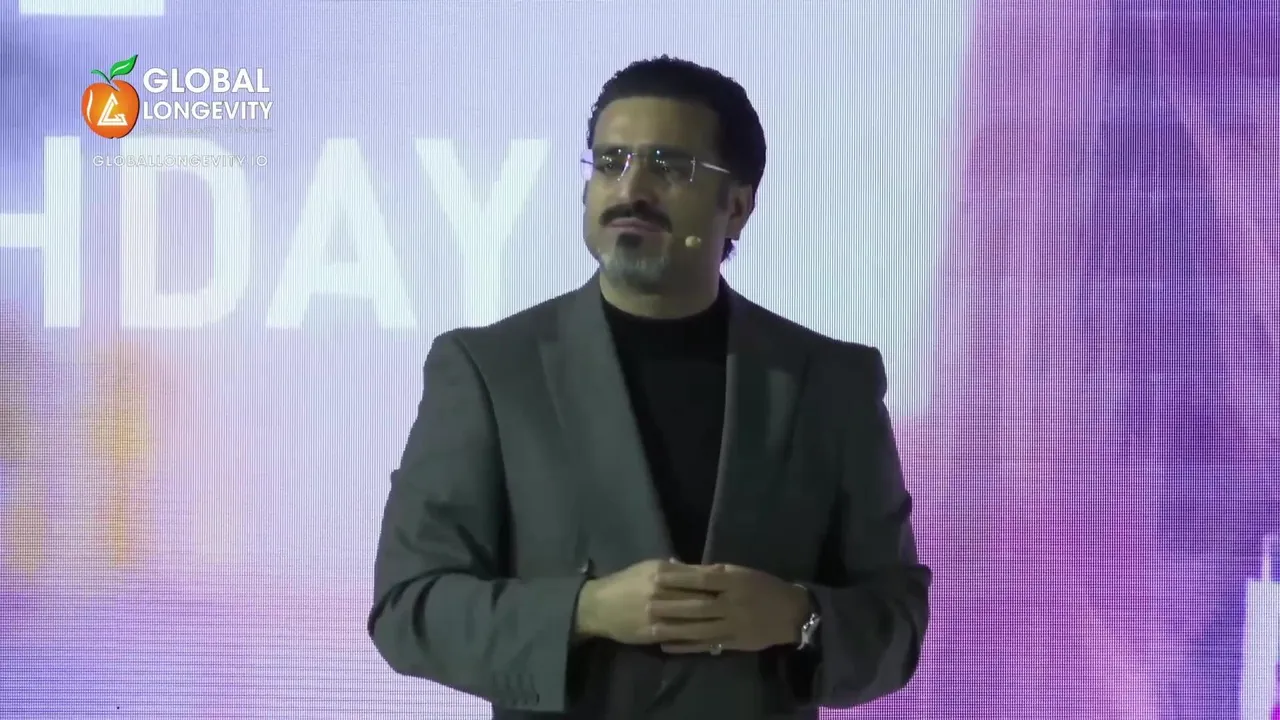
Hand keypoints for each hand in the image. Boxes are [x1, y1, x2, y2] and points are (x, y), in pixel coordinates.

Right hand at [574, 558, 726, 645]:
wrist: (597, 605)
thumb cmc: (625, 582)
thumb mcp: (648, 567)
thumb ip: (674, 568)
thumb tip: (700, 569)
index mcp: (662, 573)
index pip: (698, 577)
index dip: (720, 583)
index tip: (739, 586)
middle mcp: (661, 592)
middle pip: (700, 597)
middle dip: (723, 602)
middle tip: (744, 606)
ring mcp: (658, 614)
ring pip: (693, 618)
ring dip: (715, 621)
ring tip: (734, 623)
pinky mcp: (653, 632)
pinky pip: (680, 636)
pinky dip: (697, 638)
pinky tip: (713, 639)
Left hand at [654, 563, 810, 654]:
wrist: (792, 613)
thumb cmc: (762, 586)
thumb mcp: (740, 573)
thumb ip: (712, 573)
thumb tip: (680, 566)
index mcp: (735, 582)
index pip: (702, 579)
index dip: (678, 578)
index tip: (656, 577)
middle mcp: (733, 604)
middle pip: (698, 606)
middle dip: (671, 606)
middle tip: (646, 605)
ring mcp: (733, 625)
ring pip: (700, 629)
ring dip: (674, 629)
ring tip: (651, 628)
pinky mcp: (734, 643)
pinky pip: (706, 645)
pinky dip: (686, 646)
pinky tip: (668, 646)